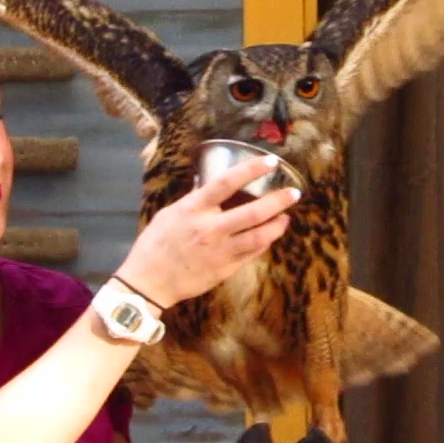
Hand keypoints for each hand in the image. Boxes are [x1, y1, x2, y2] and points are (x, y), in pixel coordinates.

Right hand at [114, 155, 297, 307]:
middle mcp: (210, 229)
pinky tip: (270, 236)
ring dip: (277, 225)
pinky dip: (264, 243)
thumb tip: (208, 182)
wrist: (149, 282)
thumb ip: (194, 199)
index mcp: (194, 209)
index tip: (271, 161)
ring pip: (259, 237)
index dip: (251, 169)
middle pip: (253, 212)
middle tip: (294, 193)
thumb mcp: (170, 213)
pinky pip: (252, 254)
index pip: (227, 183)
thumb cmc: (155, 244)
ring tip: (286, 217)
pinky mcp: (225, 269)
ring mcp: (220, 251)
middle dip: (278, 201)